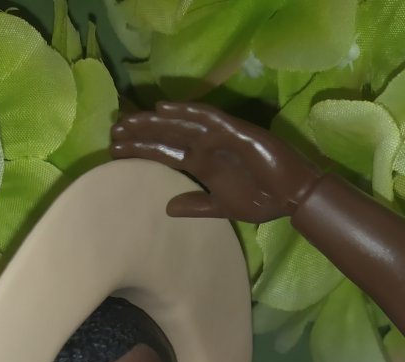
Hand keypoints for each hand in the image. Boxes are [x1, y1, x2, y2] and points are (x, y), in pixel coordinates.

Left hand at [110, 101, 319, 221]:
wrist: (291, 196)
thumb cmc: (261, 200)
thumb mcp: (222, 209)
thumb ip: (196, 205)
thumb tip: (167, 208)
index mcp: (201, 164)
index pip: (164, 152)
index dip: (140, 149)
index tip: (114, 150)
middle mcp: (205, 147)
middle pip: (166, 135)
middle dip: (140, 132)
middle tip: (113, 131)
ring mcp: (219, 137)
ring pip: (180, 124)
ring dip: (155, 121)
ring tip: (130, 120)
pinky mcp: (235, 132)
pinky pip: (207, 118)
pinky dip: (186, 112)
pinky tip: (164, 110)